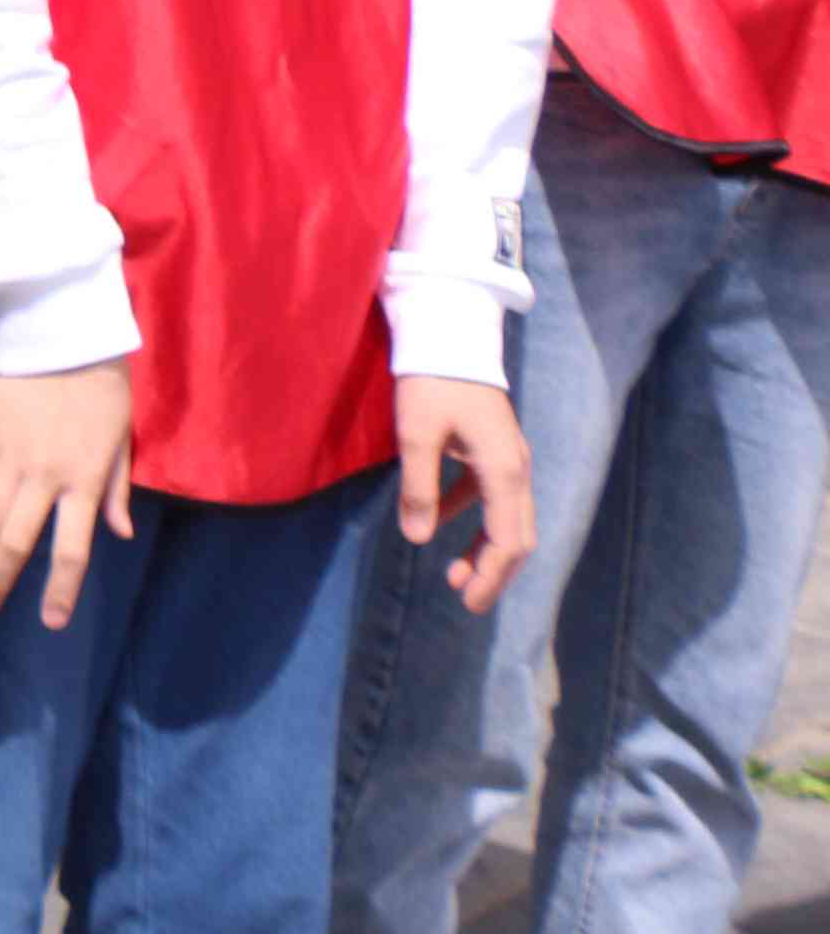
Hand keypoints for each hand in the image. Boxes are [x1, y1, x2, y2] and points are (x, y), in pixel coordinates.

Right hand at [0, 361, 135, 626]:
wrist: (63, 336)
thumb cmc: (102, 393)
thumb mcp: (120, 443)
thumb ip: (115, 491)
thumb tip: (120, 534)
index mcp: (83, 481)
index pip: (70, 549)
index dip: (59, 589)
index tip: (49, 622)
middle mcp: (44, 475)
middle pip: (17, 541)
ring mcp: (9, 454)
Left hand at [394, 375, 535, 614]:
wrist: (450, 333)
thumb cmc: (432, 381)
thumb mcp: (416, 435)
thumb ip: (418, 488)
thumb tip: (418, 539)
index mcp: (504, 471)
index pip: (508, 540)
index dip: (491, 575)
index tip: (467, 600)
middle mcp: (516, 468)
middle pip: (517, 534)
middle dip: (494, 570)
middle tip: (465, 598)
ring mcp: (508, 456)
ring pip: (506, 515)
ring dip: (484, 545)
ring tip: (452, 572)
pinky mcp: (493, 446)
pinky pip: (489, 492)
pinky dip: (471, 513)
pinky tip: (440, 520)